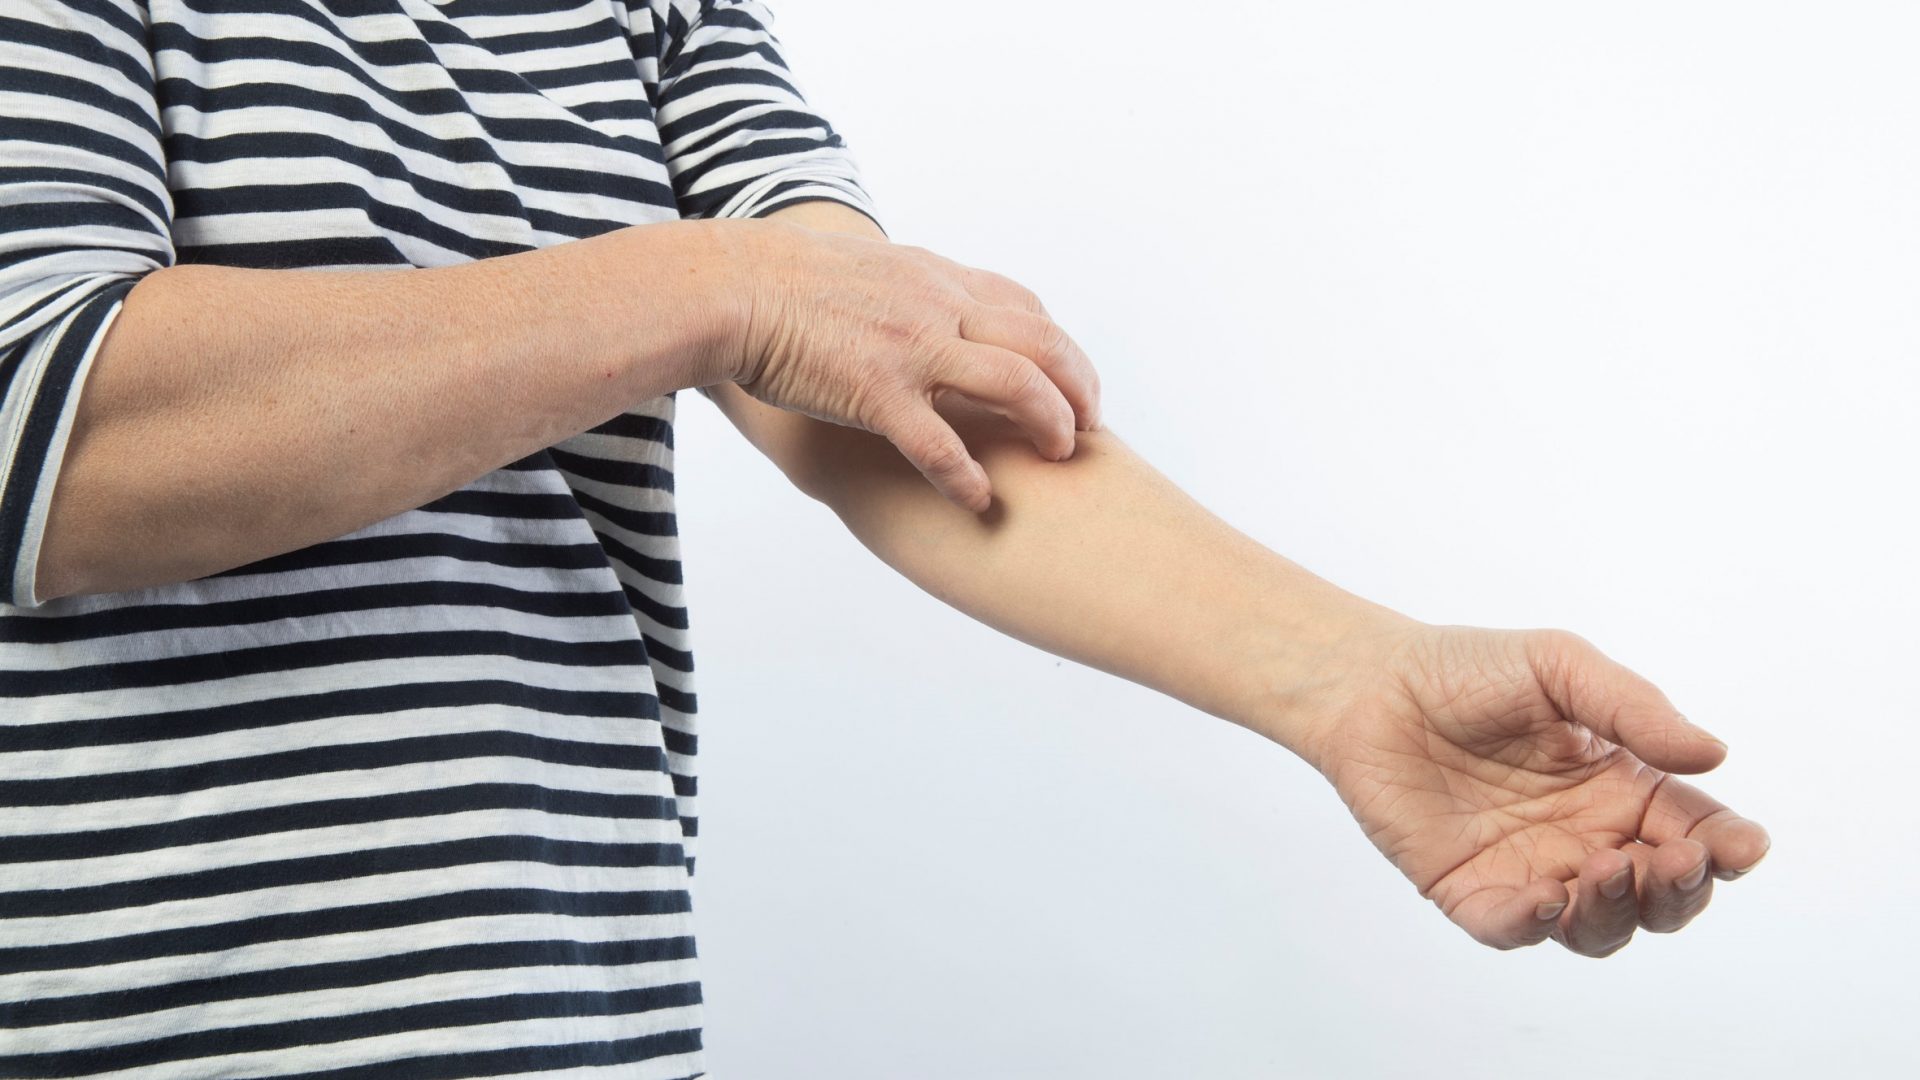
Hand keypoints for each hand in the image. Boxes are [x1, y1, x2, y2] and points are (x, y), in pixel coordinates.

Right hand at [716, 218, 1100, 511]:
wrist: (732, 287)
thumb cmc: (781, 280)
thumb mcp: (862, 268)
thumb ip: (902, 290)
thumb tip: (912, 309)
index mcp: (935, 278)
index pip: (1024, 306)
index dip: (1058, 345)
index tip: (1069, 379)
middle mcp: (938, 307)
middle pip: (1043, 341)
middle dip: (1079, 386)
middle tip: (1089, 426)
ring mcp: (913, 348)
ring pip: (1016, 382)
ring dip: (1049, 422)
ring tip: (1060, 456)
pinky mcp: (876, 391)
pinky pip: (940, 442)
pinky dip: (969, 475)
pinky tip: (979, 500)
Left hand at [1288, 621, 1771, 955]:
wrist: (1369, 685)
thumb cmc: (1467, 670)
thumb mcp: (1558, 667)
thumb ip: (1631, 708)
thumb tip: (1713, 754)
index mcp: (1620, 788)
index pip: (1693, 831)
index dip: (1726, 847)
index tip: (1744, 845)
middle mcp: (1585, 839)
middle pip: (1658, 895)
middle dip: (1679, 889)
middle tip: (1675, 860)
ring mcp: (1530, 871)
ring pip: (1597, 928)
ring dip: (1616, 911)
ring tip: (1608, 868)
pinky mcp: (1469, 892)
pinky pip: (1512, 931)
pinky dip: (1534, 925)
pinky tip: (1544, 897)